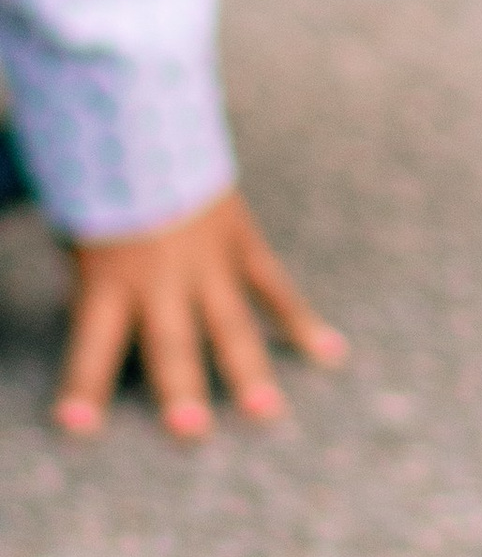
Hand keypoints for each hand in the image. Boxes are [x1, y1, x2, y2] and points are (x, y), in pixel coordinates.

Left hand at [55, 187, 344, 440]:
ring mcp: (207, 263)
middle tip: (190, 429)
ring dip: (248, 368)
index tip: (77, 428)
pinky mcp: (241, 244)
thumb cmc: (103, 191)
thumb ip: (92, 287)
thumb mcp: (78, 237)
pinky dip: (301, 321)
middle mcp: (160, 278)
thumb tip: (101, 330)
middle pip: (170, 340)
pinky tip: (329, 353)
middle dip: (180, 385)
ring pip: (230, 322)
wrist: (149, 127)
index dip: (83, 386)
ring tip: (265, 411)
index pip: (92, 343)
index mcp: (109, 280)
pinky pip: (274, 287)